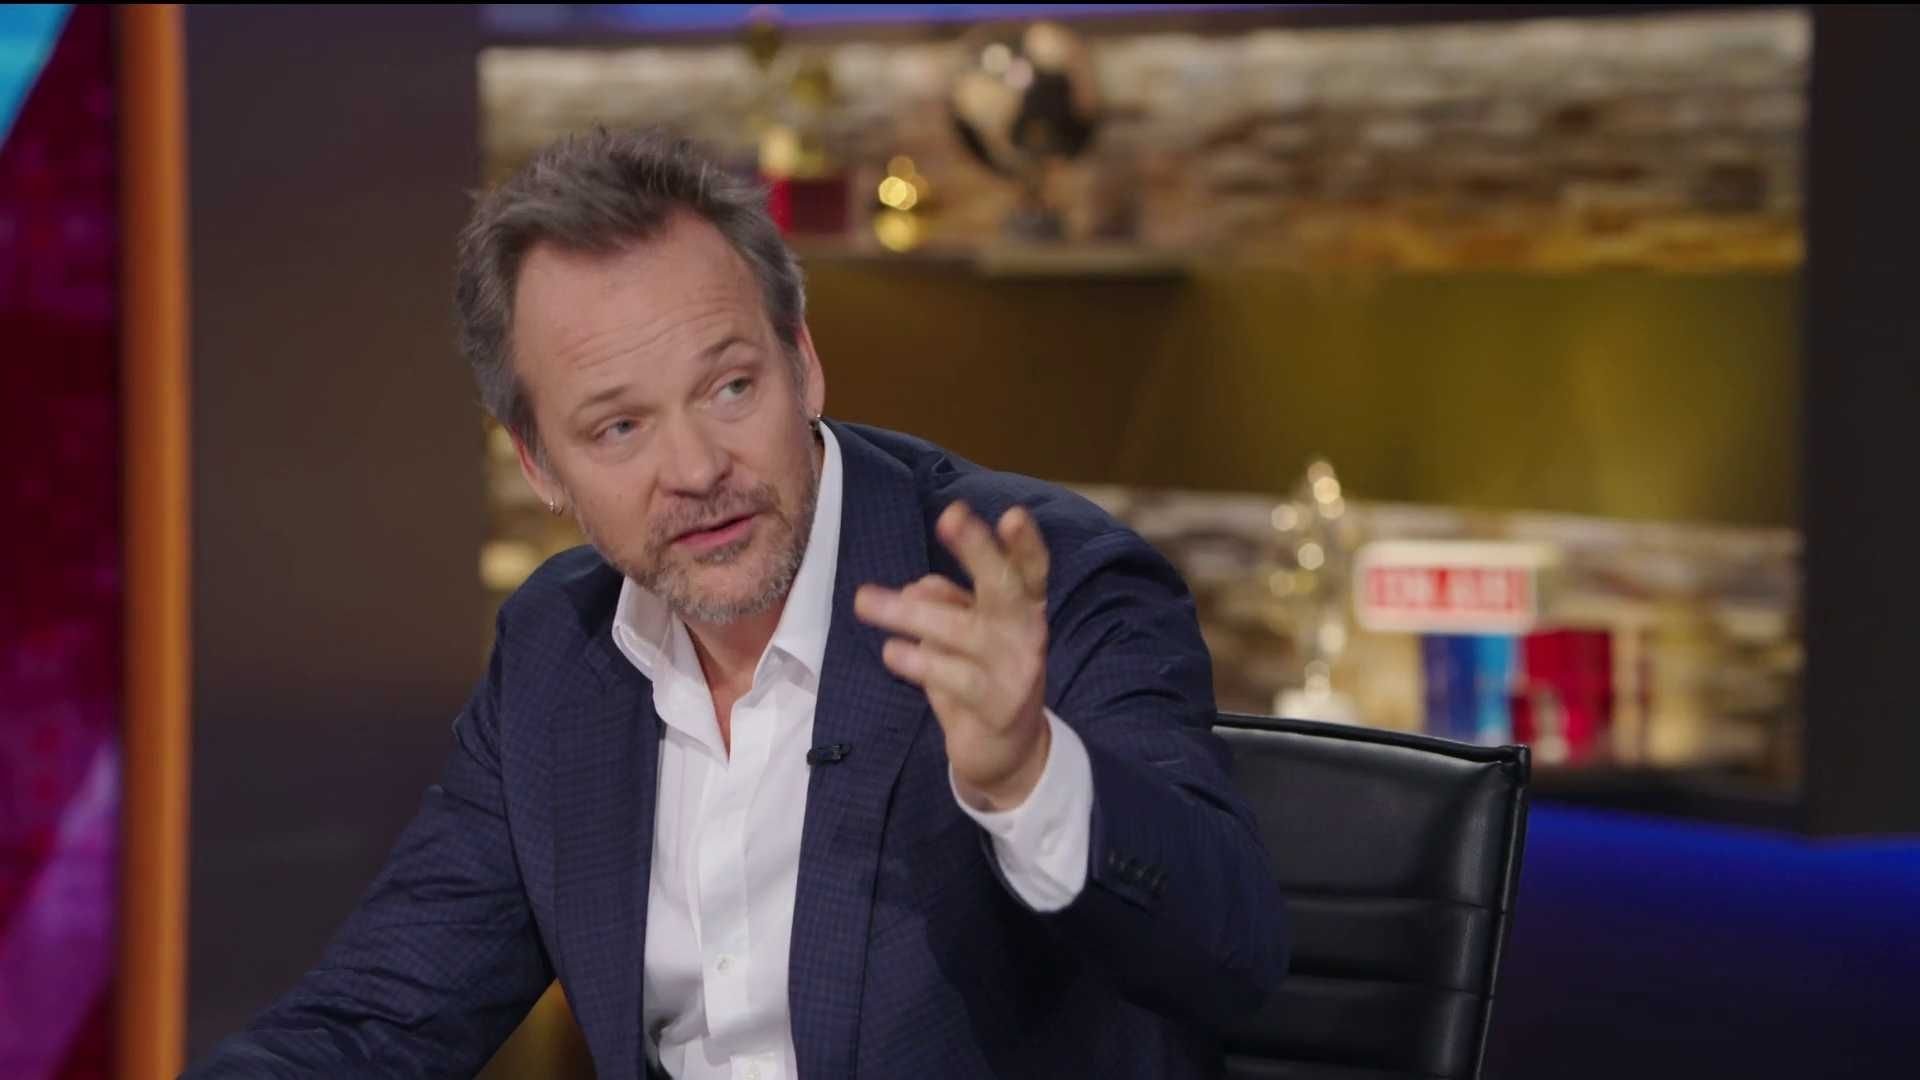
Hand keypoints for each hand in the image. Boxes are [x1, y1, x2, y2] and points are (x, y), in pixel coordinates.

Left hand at [854, 501, 1051, 809]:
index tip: (1014, 515)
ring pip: (962, 631)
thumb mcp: (965, 631)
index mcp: (1025, 606)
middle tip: (951, 517)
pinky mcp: (997, 707)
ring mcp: (1016, 671)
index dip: (1025, 543)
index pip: (1031, 569)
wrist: (1007, 752)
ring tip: (863, 601)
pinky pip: (953, 678)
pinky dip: (919, 663)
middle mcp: (1028, 633)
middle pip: (1005, 586)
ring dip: (909, 614)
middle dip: (978, 550)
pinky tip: (893, 653)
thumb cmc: (980, 674)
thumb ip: (945, 602)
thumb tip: (915, 590)